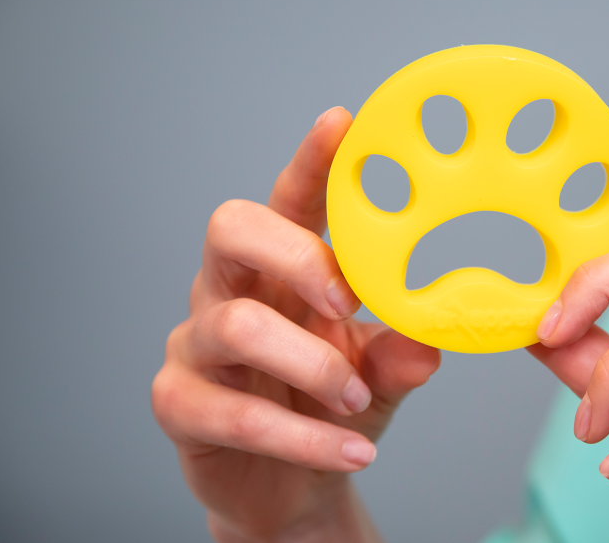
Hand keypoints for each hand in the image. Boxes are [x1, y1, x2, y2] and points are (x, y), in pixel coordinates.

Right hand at [152, 108, 440, 542]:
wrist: (290, 485)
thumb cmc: (330, 408)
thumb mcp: (377, 376)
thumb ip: (399, 354)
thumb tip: (429, 343)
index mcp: (281, 270)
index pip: (290, 201)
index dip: (312, 162)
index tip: (344, 123)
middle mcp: (229, 291)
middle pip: (232, 228)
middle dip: (294, 252)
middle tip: (347, 297)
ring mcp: (196, 345)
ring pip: (235, 325)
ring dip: (311, 363)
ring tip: (356, 398)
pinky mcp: (180, 404)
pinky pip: (234, 413)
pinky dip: (303, 436)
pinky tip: (353, 451)